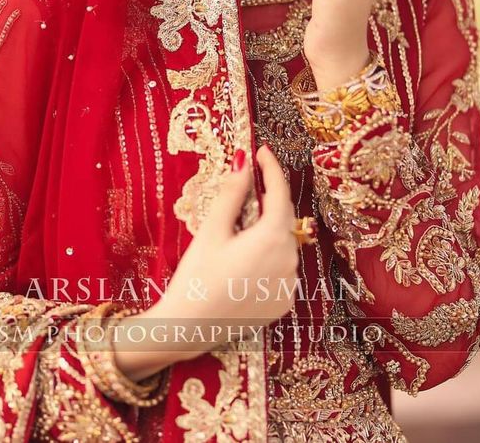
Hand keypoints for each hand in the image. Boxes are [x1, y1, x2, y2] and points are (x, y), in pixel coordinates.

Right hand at [151, 143, 299, 358]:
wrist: (189, 329)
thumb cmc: (197, 277)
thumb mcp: (212, 230)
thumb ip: (232, 193)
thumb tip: (244, 161)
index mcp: (273, 238)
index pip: (280, 192)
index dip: (271, 168)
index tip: (262, 151)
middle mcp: (290, 260)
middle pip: (283, 218)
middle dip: (268, 199)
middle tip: (247, 185)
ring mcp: (290, 285)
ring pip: (282, 243)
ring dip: (267, 229)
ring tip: (239, 229)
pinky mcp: (284, 303)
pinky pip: (281, 268)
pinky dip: (269, 256)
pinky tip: (244, 260)